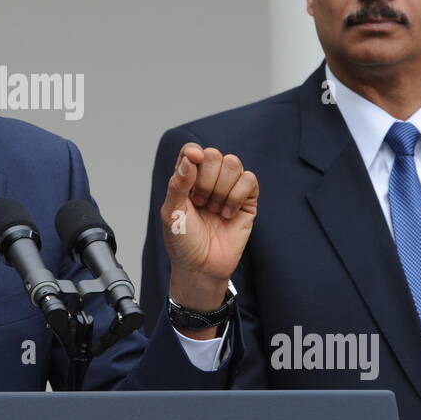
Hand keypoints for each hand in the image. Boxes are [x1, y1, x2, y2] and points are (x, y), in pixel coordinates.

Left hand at [160, 142, 257, 312]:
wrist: (201, 268)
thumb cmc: (183, 242)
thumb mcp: (171, 213)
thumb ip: (178, 184)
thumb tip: (190, 157)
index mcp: (187, 179)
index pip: (192, 151)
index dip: (193, 151)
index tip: (193, 159)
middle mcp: (208, 180)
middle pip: (214, 154)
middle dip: (206, 179)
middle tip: (200, 202)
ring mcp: (229, 189)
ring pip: (233, 163)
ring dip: (221, 188)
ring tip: (213, 210)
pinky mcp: (247, 201)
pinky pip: (249, 180)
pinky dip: (237, 196)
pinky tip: (227, 214)